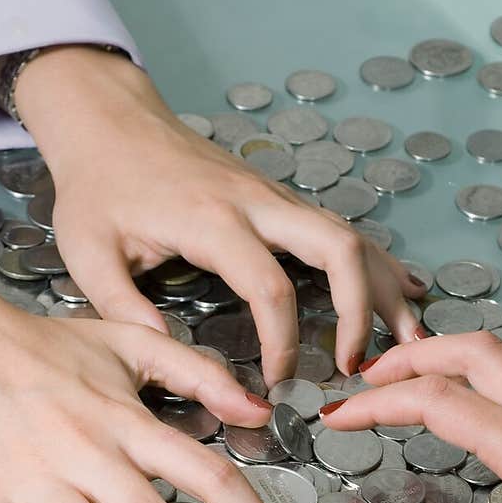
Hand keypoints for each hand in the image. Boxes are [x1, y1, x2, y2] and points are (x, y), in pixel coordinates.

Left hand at [14, 48, 424, 383]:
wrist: (108, 121)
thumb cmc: (97, 187)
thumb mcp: (88, 252)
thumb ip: (125, 309)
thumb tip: (171, 358)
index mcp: (212, 220)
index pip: (270, 287)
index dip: (283, 342)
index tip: (278, 382)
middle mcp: (256, 202)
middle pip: (338, 247)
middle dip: (363, 308)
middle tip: (364, 364)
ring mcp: (274, 195)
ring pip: (351, 235)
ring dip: (385, 286)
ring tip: (412, 337)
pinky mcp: (279, 197)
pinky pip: (340, 228)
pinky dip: (377, 262)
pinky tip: (405, 289)